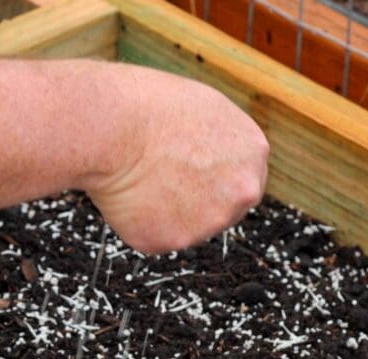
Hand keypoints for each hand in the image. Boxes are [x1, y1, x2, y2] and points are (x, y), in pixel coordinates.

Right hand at [86, 67, 268, 253]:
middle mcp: (241, 193)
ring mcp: (209, 222)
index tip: (195, 177)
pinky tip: (130, 195)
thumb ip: (223, 145)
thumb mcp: (205, 110)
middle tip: (165, 181)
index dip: (217, 181)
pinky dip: (141, 222)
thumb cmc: (150, 108)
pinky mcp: (173, 241)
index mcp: (254, 153)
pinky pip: (157, 237)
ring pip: (189, 226)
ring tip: (142, 179)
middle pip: (224, 210)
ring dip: (168, 211)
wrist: (113, 129)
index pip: (245, 182)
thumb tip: (215, 164)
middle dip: (199, 202)